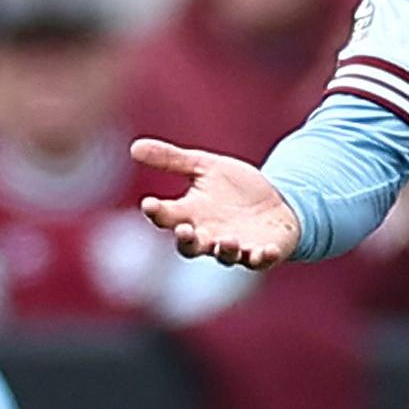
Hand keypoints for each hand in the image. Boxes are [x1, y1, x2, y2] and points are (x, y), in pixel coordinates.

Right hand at [132, 138, 300, 269]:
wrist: (274, 200)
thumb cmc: (235, 187)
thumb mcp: (204, 166)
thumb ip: (172, 160)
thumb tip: (133, 147)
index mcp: (191, 216)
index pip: (167, 217)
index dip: (156, 212)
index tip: (148, 203)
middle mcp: (210, 236)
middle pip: (190, 247)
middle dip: (187, 241)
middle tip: (184, 230)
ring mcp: (236, 248)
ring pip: (225, 257)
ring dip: (226, 251)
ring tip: (228, 240)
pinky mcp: (262, 252)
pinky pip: (260, 261)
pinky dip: (263, 257)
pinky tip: (267, 250)